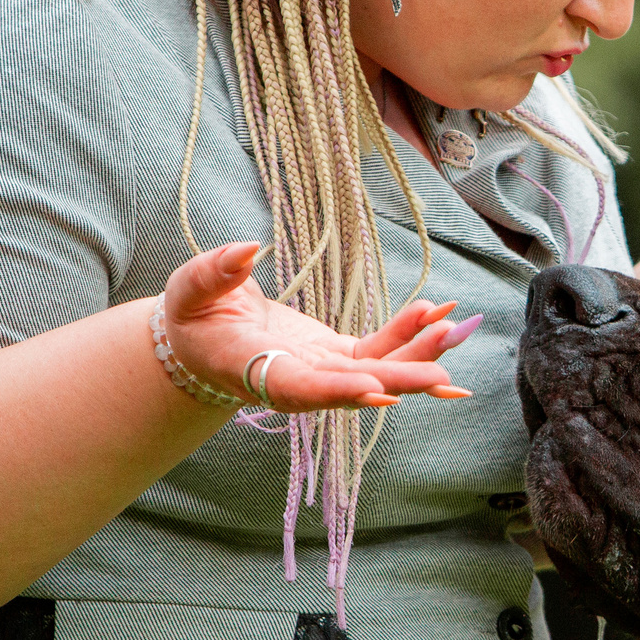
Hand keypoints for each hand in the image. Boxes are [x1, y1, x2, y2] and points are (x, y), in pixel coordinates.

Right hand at [160, 243, 477, 410]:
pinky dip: (408, 334)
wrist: (203, 341)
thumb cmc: (193, 318)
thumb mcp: (187, 292)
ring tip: (452, 333)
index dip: (335, 390)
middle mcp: (297, 381)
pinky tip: (438, 316)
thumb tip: (245, 249)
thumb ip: (213, 273)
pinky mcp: (337, 356)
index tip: (373, 389)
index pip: (299, 388)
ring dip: (416, 356)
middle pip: (352, 386)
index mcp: (256, 371)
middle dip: (397, 380)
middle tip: (440, 375)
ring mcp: (322, 371)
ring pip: (375, 371)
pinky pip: (378, 349)